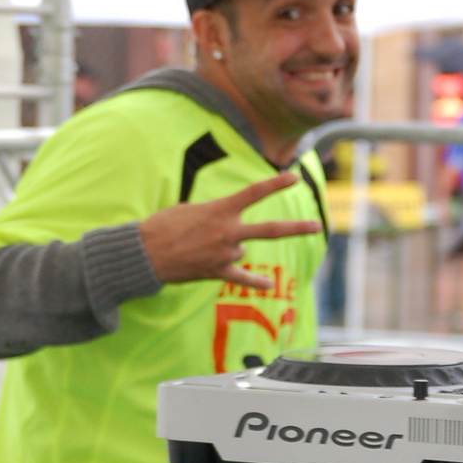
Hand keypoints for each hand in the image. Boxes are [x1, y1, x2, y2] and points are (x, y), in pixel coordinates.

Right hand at [139, 172, 321, 290]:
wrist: (145, 254)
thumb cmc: (162, 226)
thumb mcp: (190, 209)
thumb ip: (216, 215)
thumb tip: (231, 231)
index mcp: (220, 210)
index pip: (254, 193)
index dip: (275, 184)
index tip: (293, 177)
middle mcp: (228, 232)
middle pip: (270, 230)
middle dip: (296, 228)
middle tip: (317, 226)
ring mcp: (225, 254)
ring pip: (241, 251)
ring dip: (228, 248)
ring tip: (200, 246)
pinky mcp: (217, 272)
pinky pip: (242, 278)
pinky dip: (255, 281)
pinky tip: (269, 285)